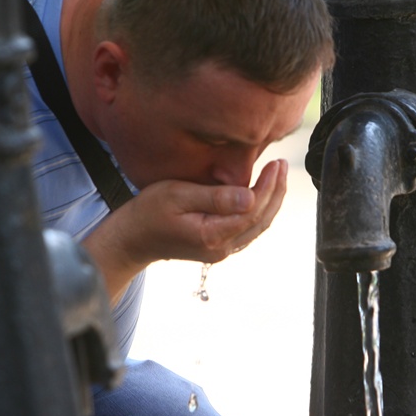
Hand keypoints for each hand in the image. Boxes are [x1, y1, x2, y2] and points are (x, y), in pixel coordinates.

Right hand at [82, 159, 287, 302]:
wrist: (132, 240)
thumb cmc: (148, 213)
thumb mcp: (177, 195)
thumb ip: (215, 197)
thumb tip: (250, 196)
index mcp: (213, 235)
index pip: (253, 209)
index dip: (269, 186)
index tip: (276, 164)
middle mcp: (222, 248)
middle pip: (261, 219)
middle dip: (276, 191)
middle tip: (283, 165)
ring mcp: (222, 251)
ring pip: (258, 226)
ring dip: (271, 200)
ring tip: (278, 175)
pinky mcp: (219, 247)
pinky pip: (248, 229)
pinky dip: (260, 210)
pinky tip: (262, 193)